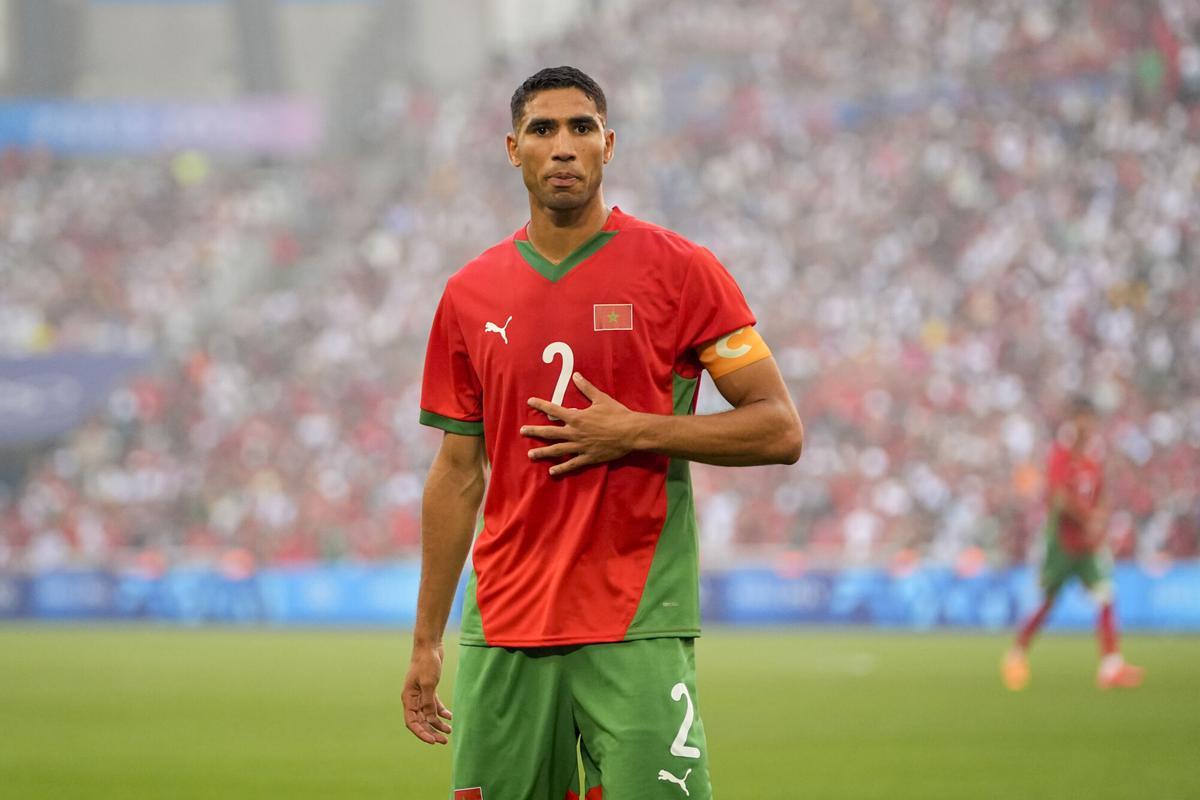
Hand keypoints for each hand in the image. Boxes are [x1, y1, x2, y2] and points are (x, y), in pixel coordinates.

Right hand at [403, 643, 452, 744]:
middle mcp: (412, 698)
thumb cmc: (426, 663)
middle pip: (421, 721)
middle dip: (431, 731)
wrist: (429, 646)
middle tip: (444, 741)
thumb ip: (428, 702)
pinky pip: (434, 705)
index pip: (412, 722)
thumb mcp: (428, 683)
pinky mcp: (429, 689)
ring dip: (437, 724)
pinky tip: (450, 717)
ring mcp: (420, 694)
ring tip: (449, 731)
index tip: (432, 741)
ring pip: (428, 714)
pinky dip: (441, 712)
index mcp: (408, 698)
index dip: (421, 733)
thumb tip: (429, 719)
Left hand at [521, 372, 639, 475]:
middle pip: (550, 432)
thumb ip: (586, 388)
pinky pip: (572, 464)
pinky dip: (561, 468)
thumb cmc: (617, 414)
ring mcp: (580, 446)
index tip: (529, 402)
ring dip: (543, 452)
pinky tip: (552, 470)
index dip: (540, 405)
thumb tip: (576, 375)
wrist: (631, 432)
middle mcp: (575, 432)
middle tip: (522, 431)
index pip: (554, 410)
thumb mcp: (601, 398)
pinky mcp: (588, 457)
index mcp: (577, 417)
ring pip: (557, 450)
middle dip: (535, 431)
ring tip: (531, 454)